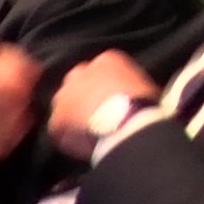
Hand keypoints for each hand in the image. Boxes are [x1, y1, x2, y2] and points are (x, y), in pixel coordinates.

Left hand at [47, 50, 161, 158]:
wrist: (130, 125)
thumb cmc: (145, 105)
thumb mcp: (146, 86)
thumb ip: (131, 84)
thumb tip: (132, 94)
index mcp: (108, 60)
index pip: (100, 69)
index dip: (104, 85)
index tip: (113, 97)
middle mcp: (82, 71)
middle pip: (77, 81)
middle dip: (83, 94)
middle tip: (97, 111)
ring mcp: (66, 94)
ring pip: (64, 102)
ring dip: (72, 112)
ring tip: (87, 128)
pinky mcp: (57, 117)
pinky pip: (59, 126)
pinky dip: (67, 134)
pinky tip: (80, 142)